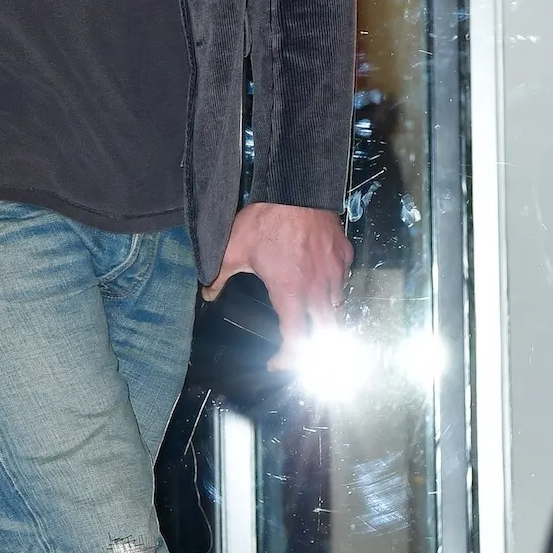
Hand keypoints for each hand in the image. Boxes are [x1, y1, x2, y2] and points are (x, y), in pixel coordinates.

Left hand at [205, 201, 351, 368]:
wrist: (297, 189)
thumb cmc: (265, 220)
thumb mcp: (232, 251)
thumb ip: (218, 277)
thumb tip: (207, 294)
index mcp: (291, 294)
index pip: (297, 342)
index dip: (287, 360)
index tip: (276, 363)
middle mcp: (318, 290)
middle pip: (328, 336)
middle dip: (317, 350)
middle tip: (299, 350)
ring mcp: (336, 273)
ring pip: (338, 308)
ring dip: (324, 319)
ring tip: (308, 319)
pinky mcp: (345, 257)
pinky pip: (344, 282)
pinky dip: (334, 290)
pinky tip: (320, 283)